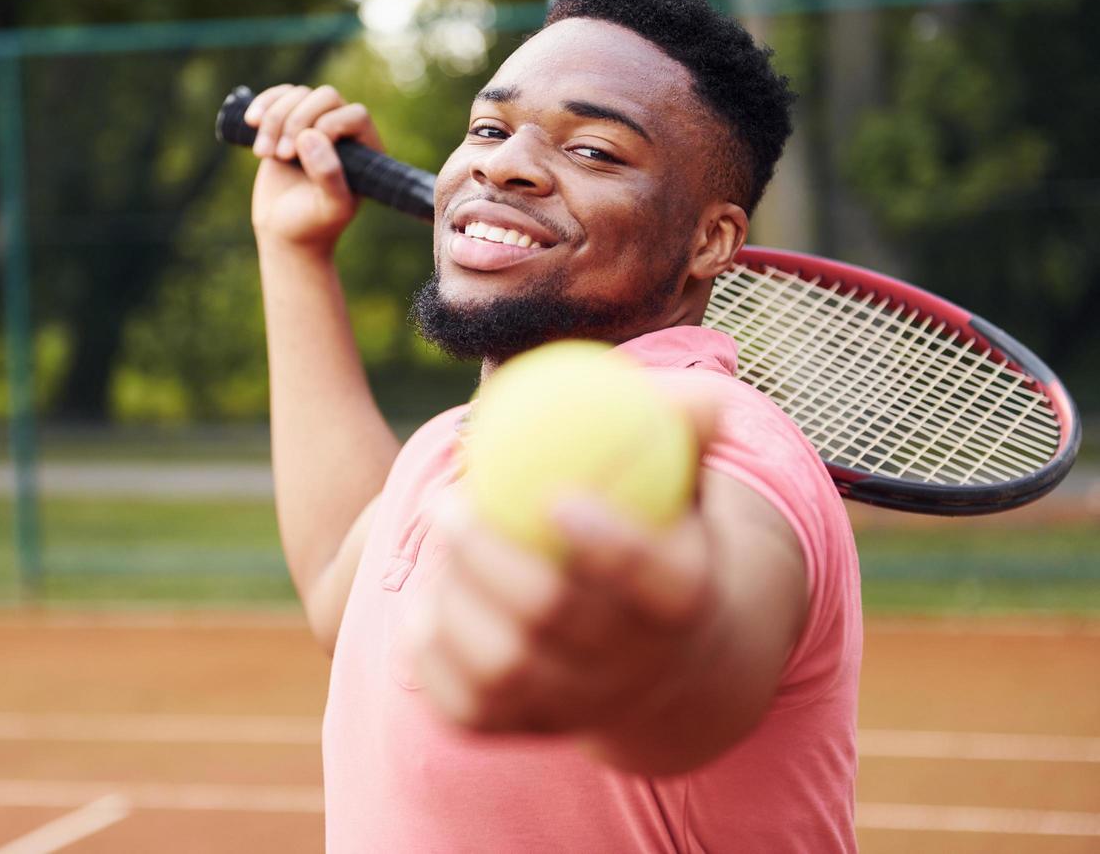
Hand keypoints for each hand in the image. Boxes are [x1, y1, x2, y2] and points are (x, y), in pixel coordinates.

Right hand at [246, 84, 384, 252]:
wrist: (284, 230)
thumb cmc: (313, 224)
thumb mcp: (329, 208)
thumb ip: (329, 175)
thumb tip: (311, 135)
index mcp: (366, 149)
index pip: (355, 115)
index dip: (329, 125)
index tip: (305, 153)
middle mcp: (344, 131)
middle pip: (325, 97)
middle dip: (297, 121)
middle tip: (282, 156)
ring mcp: (316, 124)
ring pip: (298, 94)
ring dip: (275, 119)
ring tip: (263, 153)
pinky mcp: (289, 123)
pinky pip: (279, 96)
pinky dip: (264, 104)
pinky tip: (251, 122)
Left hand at [407, 392, 730, 752]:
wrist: (661, 662)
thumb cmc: (661, 541)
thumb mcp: (683, 488)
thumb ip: (682, 433)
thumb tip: (701, 397)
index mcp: (678, 600)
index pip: (644, 576)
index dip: (602, 544)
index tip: (552, 496)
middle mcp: (630, 666)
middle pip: (551, 616)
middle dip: (487, 555)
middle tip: (445, 501)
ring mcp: (574, 706)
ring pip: (501, 666)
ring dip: (453, 599)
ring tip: (437, 542)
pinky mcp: (522, 730)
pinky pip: (465, 708)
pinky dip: (432, 658)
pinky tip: (426, 606)